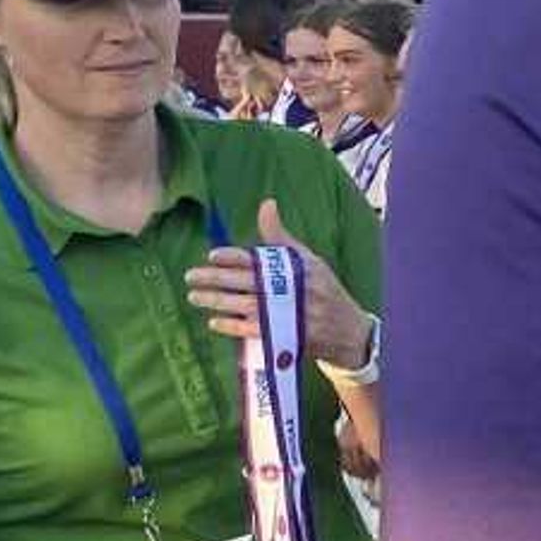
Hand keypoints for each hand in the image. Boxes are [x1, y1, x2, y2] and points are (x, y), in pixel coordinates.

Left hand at [186, 201, 370, 367]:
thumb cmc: (324, 290)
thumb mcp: (308, 260)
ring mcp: (289, 315)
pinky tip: (215, 321)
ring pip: (246, 306)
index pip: (261, 260)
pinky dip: (233, 327)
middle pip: (248, 282)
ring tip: (195, 296)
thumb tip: (267, 204)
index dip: (234, 258)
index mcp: (299, 268)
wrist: (349, 331)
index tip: (212, 256)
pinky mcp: (286, 337)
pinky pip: (254, 331)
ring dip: (218, 301)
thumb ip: (280, 236)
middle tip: (191, 276)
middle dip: (217, 279)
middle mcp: (294, 290)